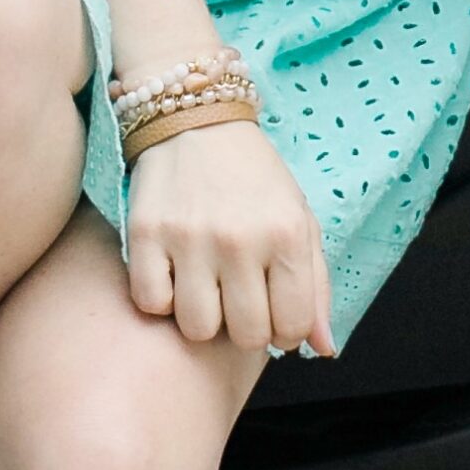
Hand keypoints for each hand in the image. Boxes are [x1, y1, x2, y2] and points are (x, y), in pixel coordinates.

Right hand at [123, 116, 334, 358]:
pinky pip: (151, 303)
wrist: (197, 122)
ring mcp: (190, 237)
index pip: (291, 329)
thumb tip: (323, 348)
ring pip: (197, 327)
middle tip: (238, 297)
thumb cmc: (254, 180)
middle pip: (245, 335)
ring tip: (205, 285)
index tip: (273, 311)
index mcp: (286, 234)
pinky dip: (161, 298)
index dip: (284, 331)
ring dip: (202, 315)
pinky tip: (172, 273)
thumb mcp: (299, 220)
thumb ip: (316, 287)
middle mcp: (240, 238)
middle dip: (245, 326)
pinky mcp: (146, 234)